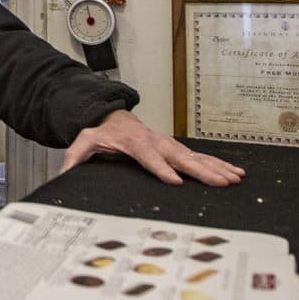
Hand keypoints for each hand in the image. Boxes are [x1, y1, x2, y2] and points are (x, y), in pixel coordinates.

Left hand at [62, 108, 244, 185]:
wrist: (112, 116)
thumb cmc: (101, 132)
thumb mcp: (84, 141)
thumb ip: (75, 157)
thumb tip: (64, 175)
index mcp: (135, 142)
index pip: (148, 156)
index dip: (161, 168)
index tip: (174, 181)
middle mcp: (156, 142)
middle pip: (179, 157)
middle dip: (200, 170)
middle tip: (219, 182)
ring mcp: (169, 144)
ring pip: (195, 157)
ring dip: (215, 167)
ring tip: (234, 178)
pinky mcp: (176, 149)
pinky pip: (200, 157)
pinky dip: (218, 164)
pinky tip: (234, 173)